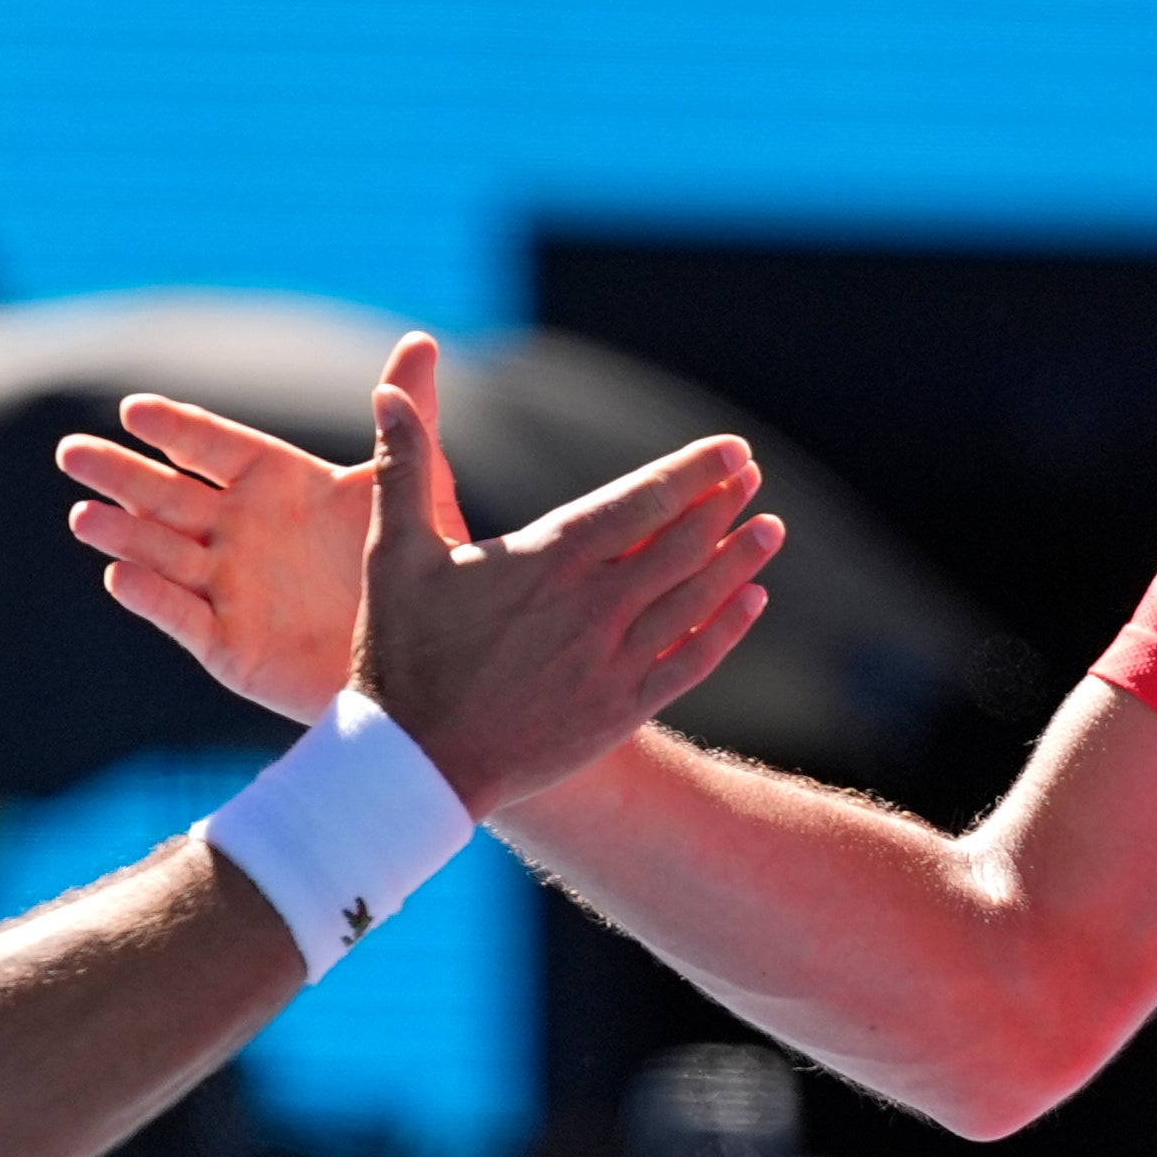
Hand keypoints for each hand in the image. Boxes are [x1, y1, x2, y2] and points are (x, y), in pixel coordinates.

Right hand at [59, 333, 465, 721]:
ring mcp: (228, 587)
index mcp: (274, 485)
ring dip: (124, 535)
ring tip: (83, 518)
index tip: (135, 409)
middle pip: (168, 494)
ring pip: (163, 553)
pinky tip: (121, 577)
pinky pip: (183, 617)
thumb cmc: (409, 571)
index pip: (213, 447)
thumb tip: (420, 341)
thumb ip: (407, 418)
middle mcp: (239, 531)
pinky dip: (153, 598)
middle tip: (71, 452)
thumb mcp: (412, 490)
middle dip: (121, 475)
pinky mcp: (228, 644)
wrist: (417, 665)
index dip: (176, 429)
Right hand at [347, 375, 778, 821]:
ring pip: (696, 599)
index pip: (643, 500)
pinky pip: (691, 661)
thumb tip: (386, 391)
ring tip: (771, 529)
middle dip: (722, 504)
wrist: (417, 765)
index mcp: (550, 558)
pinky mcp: (621, 710)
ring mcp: (614, 661)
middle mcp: (595, 605)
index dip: (693, 472)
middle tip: (752, 477)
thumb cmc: (401, 656)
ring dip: (738, 560)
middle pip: (681, 543)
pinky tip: (752, 602)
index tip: (732, 450)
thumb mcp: (396, 553)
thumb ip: (405, 467)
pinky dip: (727, 628)